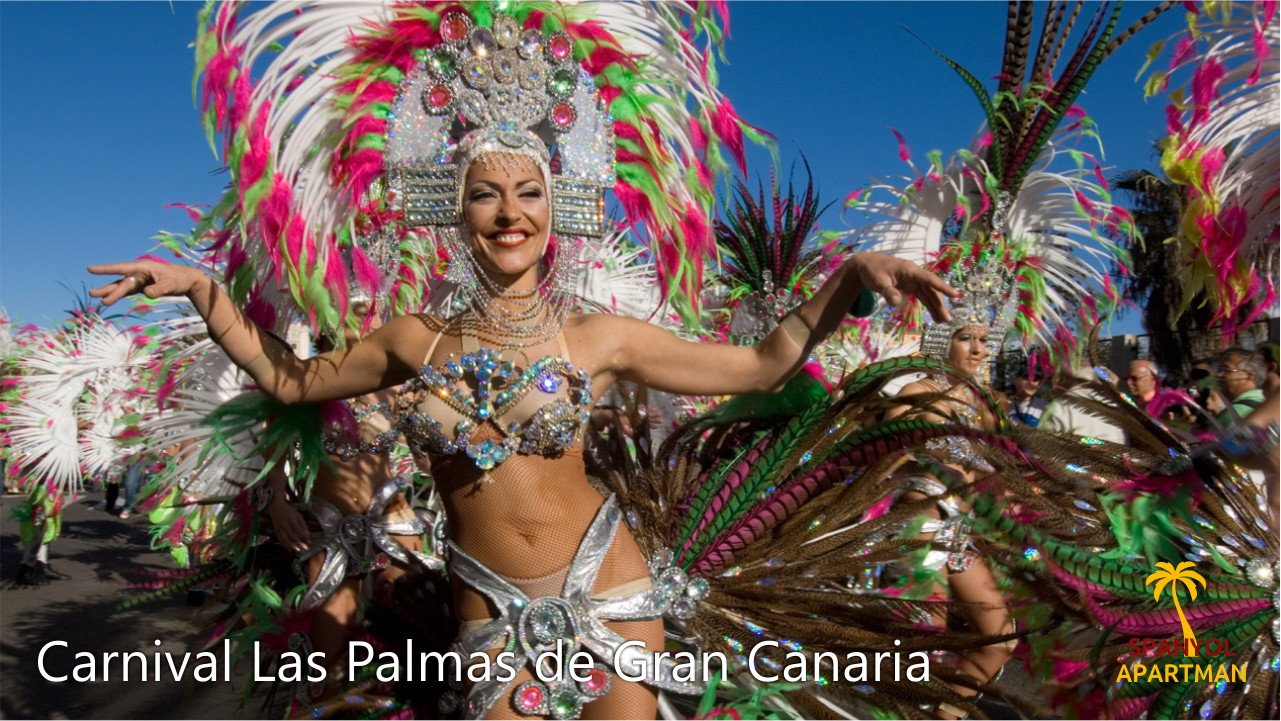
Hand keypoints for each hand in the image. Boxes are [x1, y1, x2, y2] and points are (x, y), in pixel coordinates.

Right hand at [87, 261, 205, 305]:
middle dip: (108, 289)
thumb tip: (146, 294)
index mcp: (143, 267)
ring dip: (111, 292)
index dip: (106, 269)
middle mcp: (139, 273)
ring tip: (97, 298)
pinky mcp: (142, 287)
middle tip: (93, 294)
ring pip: (122, 287)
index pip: (122, 268)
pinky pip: (128, 291)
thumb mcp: (171, 284)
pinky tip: (109, 299)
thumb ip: (159, 289)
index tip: (91, 269)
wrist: (187, 280)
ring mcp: (140, 280)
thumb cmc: (179, 279)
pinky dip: (119, 295)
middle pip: (121, 282)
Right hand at [268, 499, 310, 552]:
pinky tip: (290, 549)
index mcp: (291, 520)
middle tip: (305, 548)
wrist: (276, 507)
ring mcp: (279, 529)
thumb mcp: (298, 515)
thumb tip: (307, 534)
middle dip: (299, 543)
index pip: (298, 530)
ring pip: (285, 540)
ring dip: (292, 546)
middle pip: (292, 536)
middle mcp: (285, 525)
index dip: (304, 537)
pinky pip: (280, 540)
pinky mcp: (276, 531)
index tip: (309, 541)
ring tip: (298, 550)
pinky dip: (285, 545)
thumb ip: (303, 524)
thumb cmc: (289, 511)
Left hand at [845, 252, 957, 321]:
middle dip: (940, 304)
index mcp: (910, 270)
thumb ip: (888, 292)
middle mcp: (915, 274)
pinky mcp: (910, 286)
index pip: (929, 279)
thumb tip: (896, 303)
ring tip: (943, 321)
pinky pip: (922, 296)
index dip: (942, 286)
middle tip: (947, 319)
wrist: (866, 265)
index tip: (955, 294)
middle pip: (931, 289)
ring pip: (929, 294)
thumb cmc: (872, 271)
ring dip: (936, 307)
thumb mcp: (878, 282)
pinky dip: (928, 305)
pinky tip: (934, 316)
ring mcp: (913, 280)